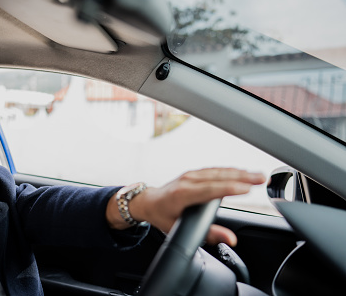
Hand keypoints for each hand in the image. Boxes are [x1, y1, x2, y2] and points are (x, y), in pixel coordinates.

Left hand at [107, 168, 265, 245]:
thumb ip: (207, 234)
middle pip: (218, 177)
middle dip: (242, 177)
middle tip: (262, 179)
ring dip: (240, 172)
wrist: (148, 201)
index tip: (248, 189)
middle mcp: (187, 181)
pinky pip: (215, 170)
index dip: (230, 189)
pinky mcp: (194, 173)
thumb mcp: (179, 229)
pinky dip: (230, 171)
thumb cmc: (162, 216)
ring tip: (259, 176)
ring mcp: (191, 175)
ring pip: (219, 171)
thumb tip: (230, 239)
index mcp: (182, 194)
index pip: (210, 189)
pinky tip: (243, 172)